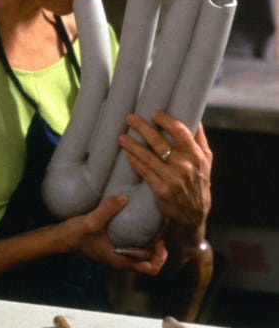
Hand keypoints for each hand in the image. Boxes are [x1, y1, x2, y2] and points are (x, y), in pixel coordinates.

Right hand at [56, 194, 167, 275]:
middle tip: (161, 224)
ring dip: (151, 239)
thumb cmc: (74, 236)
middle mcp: (122, 259)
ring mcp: (118, 252)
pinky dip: (140, 234)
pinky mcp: (113, 244)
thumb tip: (125, 196)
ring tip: (153, 219)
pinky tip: (136, 217)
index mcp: (121, 260)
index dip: (161, 255)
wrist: (59, 239)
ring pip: (143, 251)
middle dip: (160, 244)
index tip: (161, 238)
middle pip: (151, 259)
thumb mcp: (91, 222)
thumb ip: (108, 209)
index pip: (151, 268)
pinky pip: (133, 243)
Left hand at [118, 111, 211, 228]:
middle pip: (159, 141)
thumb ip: (199, 138)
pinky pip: (145, 172)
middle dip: (142, 127)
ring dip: (132, 144)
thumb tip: (194, 115)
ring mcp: (172, 178)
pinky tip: (128, 154)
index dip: (165, 120)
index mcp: (195, 154)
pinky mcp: (161, 190)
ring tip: (122, 137)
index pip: (180, 131)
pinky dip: (135, 162)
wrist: (195, 214)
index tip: (154, 113)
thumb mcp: (206, 160)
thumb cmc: (199, 181)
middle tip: (129, 117)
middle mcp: (184, 165)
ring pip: (148, 156)